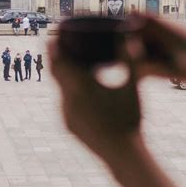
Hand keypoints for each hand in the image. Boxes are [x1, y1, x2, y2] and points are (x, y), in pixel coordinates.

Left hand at [49, 39, 141, 164]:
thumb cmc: (130, 118)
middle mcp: (68, 99)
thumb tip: (129, 35)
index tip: (54, 32)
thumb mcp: (132, 85)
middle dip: (56, 55)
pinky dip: (68, 89)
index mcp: (82, 86)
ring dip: (63, 74)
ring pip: (60, 87)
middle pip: (55, 71)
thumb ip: (130, 59)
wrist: (123, 154)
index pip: (58, 59)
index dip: (54, 44)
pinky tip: (78, 86)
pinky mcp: (68, 125)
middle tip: (59, 40)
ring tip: (72, 62)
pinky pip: (63, 101)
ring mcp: (66, 114)